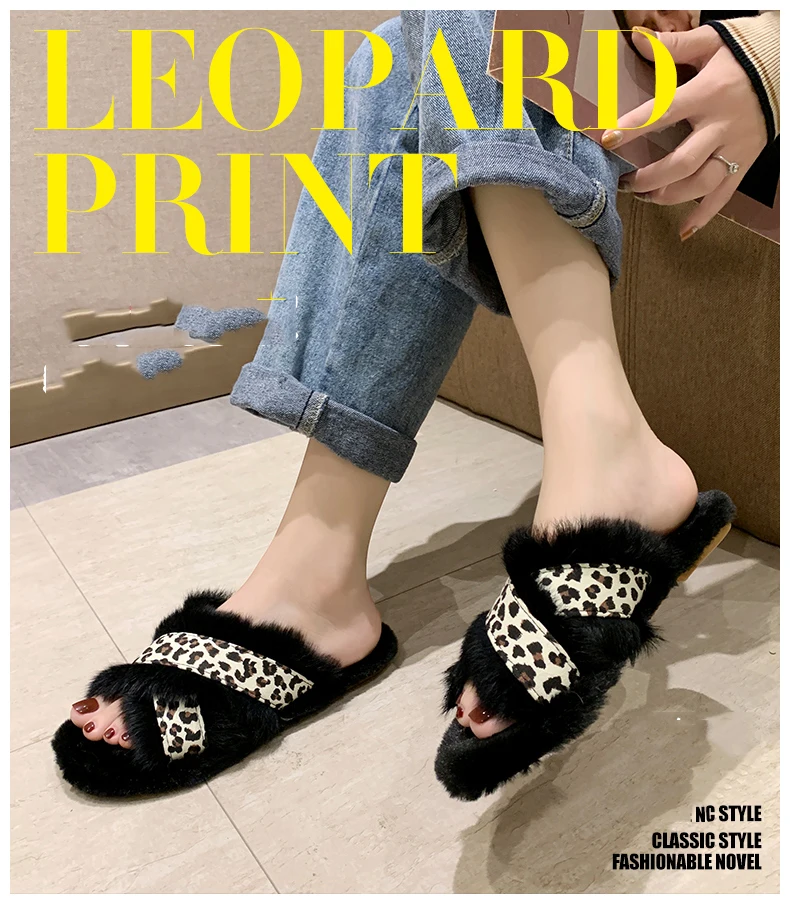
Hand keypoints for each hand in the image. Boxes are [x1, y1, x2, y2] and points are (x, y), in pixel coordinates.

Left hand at [601, 25, 767, 238]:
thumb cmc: (746, 52)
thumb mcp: (711, 43)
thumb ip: (674, 47)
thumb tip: (636, 40)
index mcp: (709, 93)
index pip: (664, 113)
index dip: (634, 127)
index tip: (607, 139)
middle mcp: (722, 126)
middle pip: (681, 162)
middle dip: (648, 177)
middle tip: (624, 181)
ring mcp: (736, 148)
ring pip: (700, 184)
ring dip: (667, 196)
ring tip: (643, 196)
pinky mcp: (746, 162)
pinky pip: (724, 196)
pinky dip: (704, 216)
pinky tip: (684, 231)